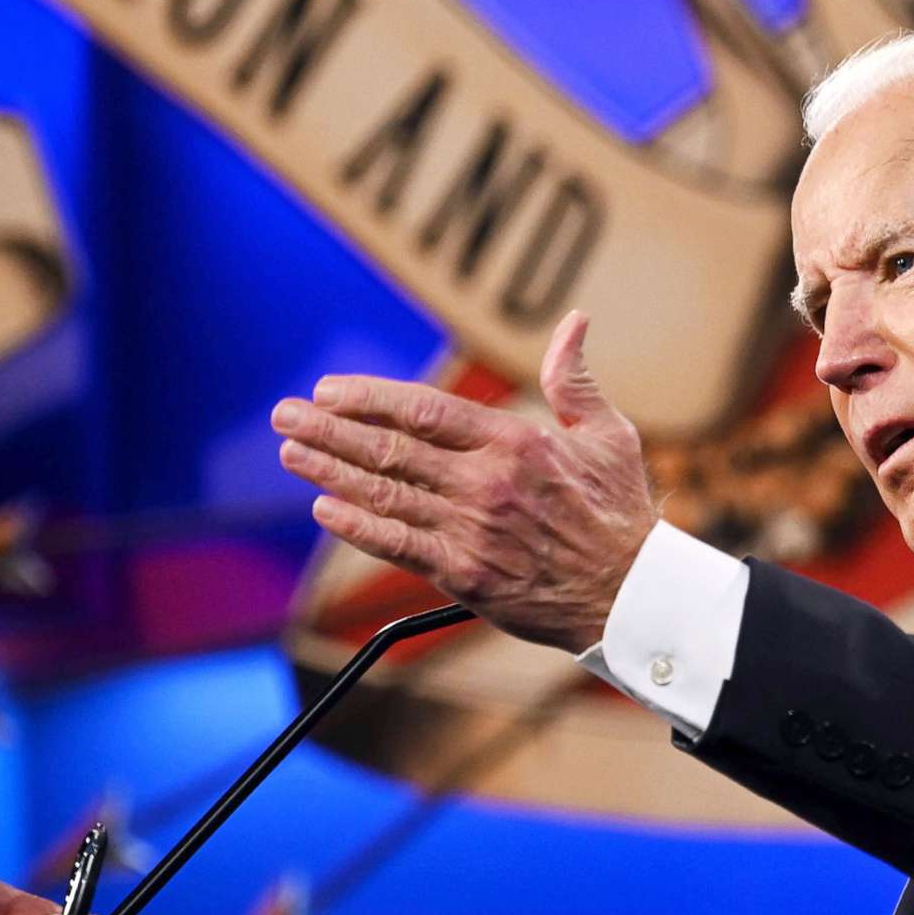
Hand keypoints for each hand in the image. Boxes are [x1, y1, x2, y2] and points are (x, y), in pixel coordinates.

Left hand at [271, 310, 656, 652]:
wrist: (629, 593)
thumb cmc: (618, 512)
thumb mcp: (609, 434)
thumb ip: (575, 379)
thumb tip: (575, 321)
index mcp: (516, 441)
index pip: (424, 409)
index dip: (369, 398)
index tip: (329, 391)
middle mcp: (486, 482)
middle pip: (390, 448)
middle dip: (329, 430)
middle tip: (284, 415)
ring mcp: (471, 529)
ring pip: (384, 493)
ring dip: (329, 471)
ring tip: (291, 453)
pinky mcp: (464, 573)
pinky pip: (396, 545)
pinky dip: (356, 525)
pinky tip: (323, 508)